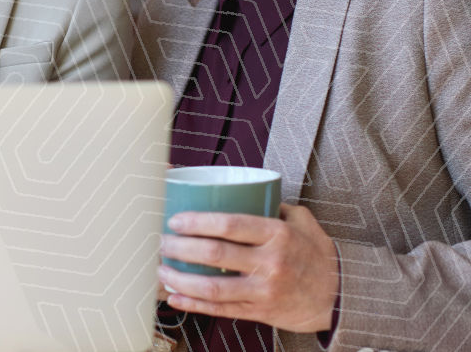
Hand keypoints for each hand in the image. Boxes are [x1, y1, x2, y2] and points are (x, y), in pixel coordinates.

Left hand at [158, 203, 338, 332]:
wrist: (340, 296)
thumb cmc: (316, 254)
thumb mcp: (302, 222)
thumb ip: (273, 205)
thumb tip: (237, 189)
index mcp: (278, 235)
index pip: (230, 225)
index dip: (197, 222)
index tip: (176, 220)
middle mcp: (270, 263)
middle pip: (214, 255)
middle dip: (179, 248)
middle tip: (161, 241)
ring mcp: (264, 291)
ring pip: (212, 287)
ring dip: (180, 279)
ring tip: (161, 268)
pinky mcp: (259, 312)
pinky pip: (220, 310)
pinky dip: (193, 304)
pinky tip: (174, 297)